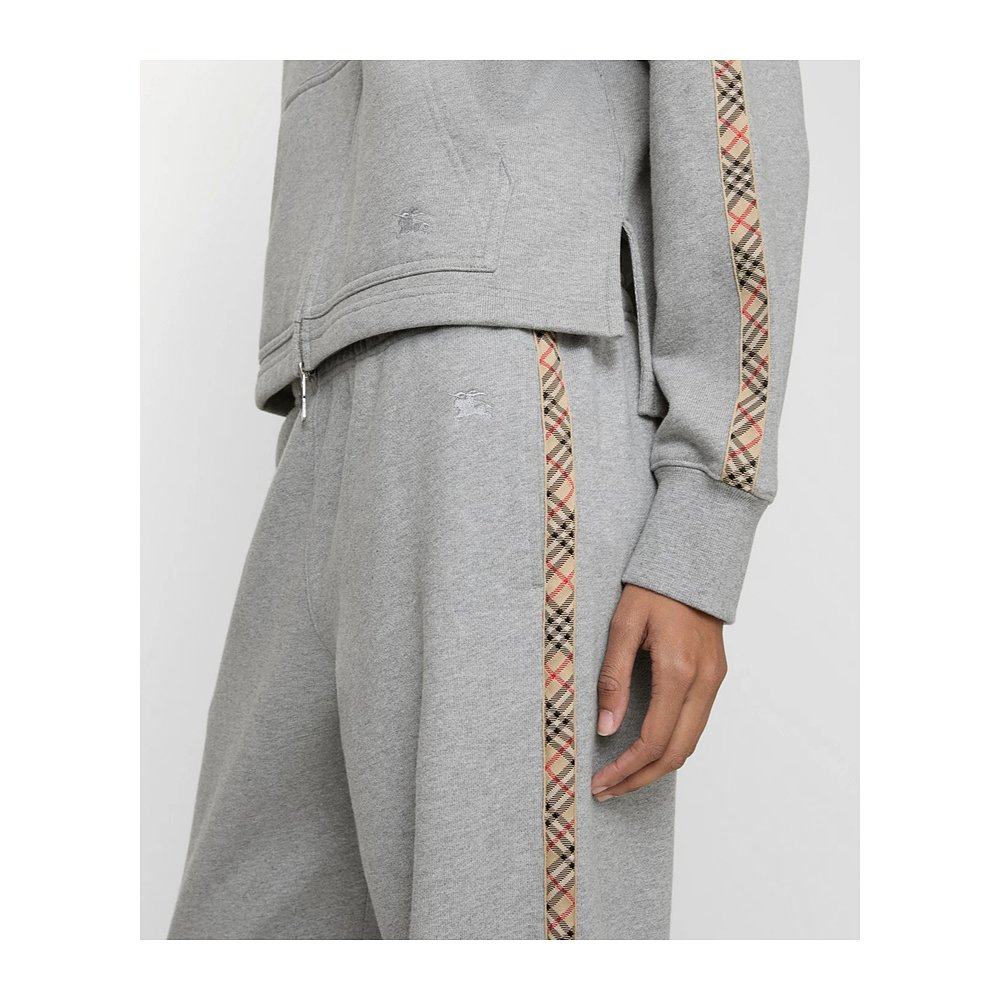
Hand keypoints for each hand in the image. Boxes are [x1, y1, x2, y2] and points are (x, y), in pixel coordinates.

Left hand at [591, 585, 726, 799]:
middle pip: (677, 753)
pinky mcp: (715, 677)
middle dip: (641, 778)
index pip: (654, 740)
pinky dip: (671, 744)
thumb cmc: (653, 589)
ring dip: (657, 766)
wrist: (692, 564)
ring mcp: (714, 681)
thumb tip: (605, 727)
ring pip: (690, 743)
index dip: (626, 768)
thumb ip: (613, 678)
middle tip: (608, 790)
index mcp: (679, 671)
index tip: (600, 781)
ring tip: (622, 776)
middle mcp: (704, 682)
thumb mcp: (622, 626)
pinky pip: (695, 724)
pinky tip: (645, 748)